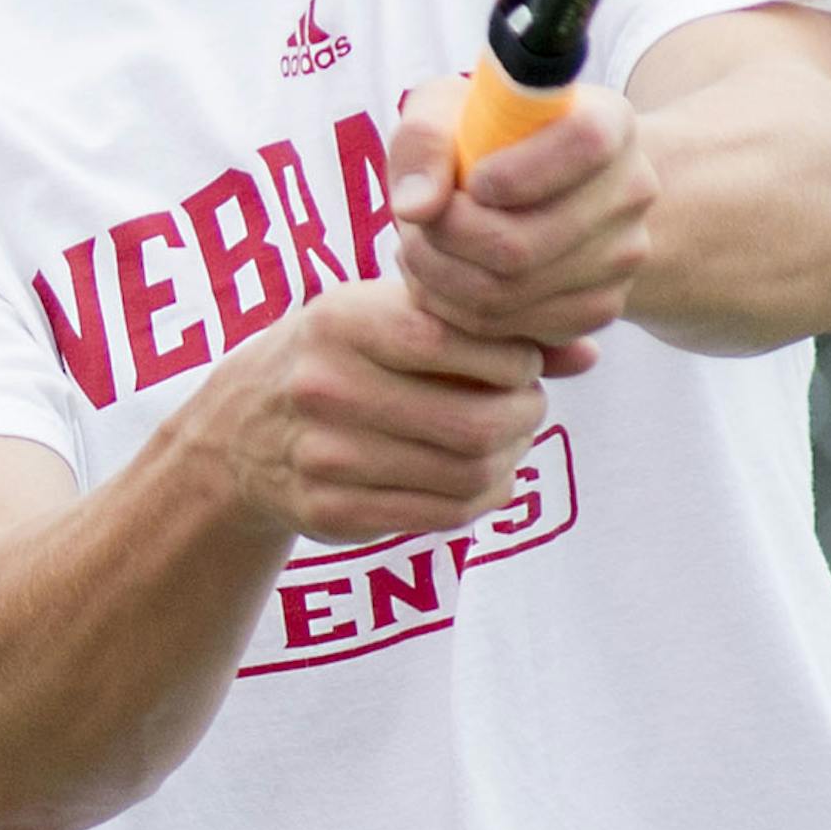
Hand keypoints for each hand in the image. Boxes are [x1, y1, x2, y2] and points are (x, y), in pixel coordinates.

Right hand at [210, 276, 547, 546]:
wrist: (241, 428)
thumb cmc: (342, 352)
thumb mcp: (390, 313)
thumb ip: (486, 326)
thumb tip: (589, 353)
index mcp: (341, 321)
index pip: (454, 341)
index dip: (512, 358)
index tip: (522, 362)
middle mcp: (326, 388)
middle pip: (473, 422)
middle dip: (524, 417)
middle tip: (530, 406)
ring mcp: (325, 457)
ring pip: (464, 475)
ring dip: (511, 461)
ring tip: (511, 440)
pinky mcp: (332, 512)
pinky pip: (438, 515)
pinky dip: (482, 499)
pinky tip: (486, 478)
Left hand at [386, 76, 656, 368]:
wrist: (534, 189)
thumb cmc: (482, 137)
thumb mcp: (446, 110)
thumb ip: (424, 141)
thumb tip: (417, 207)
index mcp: (608, 120)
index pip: (583, 144)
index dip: (515, 172)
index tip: (470, 182)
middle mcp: (632, 189)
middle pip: (526, 243)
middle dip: (445, 240)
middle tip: (412, 226)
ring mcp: (623, 255)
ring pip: (511, 293)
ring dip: (440, 278)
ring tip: (418, 247)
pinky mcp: (602, 306)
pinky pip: (515, 328)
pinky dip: (459, 310)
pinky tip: (443, 278)